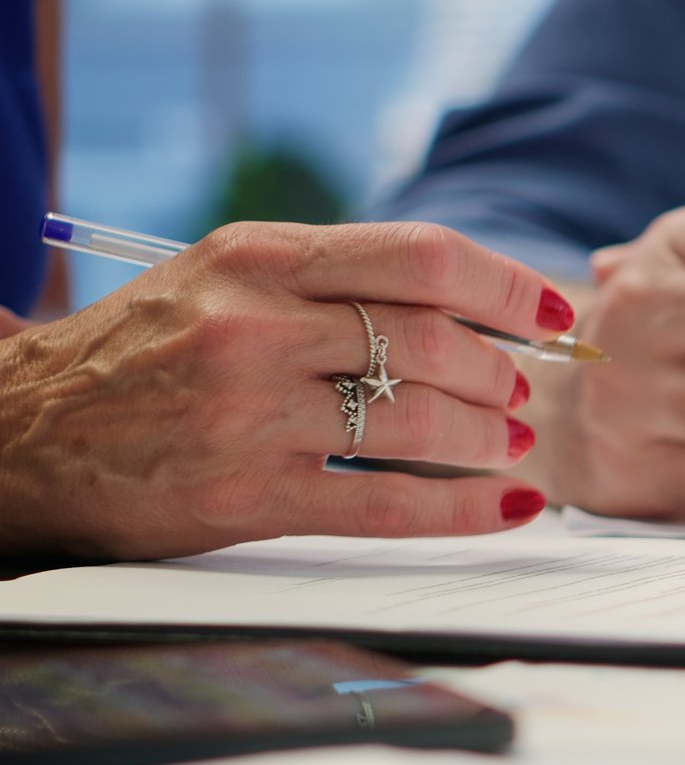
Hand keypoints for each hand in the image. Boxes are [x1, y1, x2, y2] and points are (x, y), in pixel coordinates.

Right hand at [0, 222, 564, 558]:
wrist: (21, 431)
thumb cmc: (144, 352)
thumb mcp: (224, 278)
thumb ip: (331, 280)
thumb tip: (462, 303)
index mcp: (261, 257)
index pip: (422, 258)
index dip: (507, 286)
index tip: (551, 312)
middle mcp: (257, 325)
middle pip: (433, 341)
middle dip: (499, 372)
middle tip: (520, 392)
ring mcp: (250, 410)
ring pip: (419, 419)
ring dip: (487, 436)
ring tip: (509, 442)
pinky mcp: (245, 493)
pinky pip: (387, 500)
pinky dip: (464, 506)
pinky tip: (509, 504)